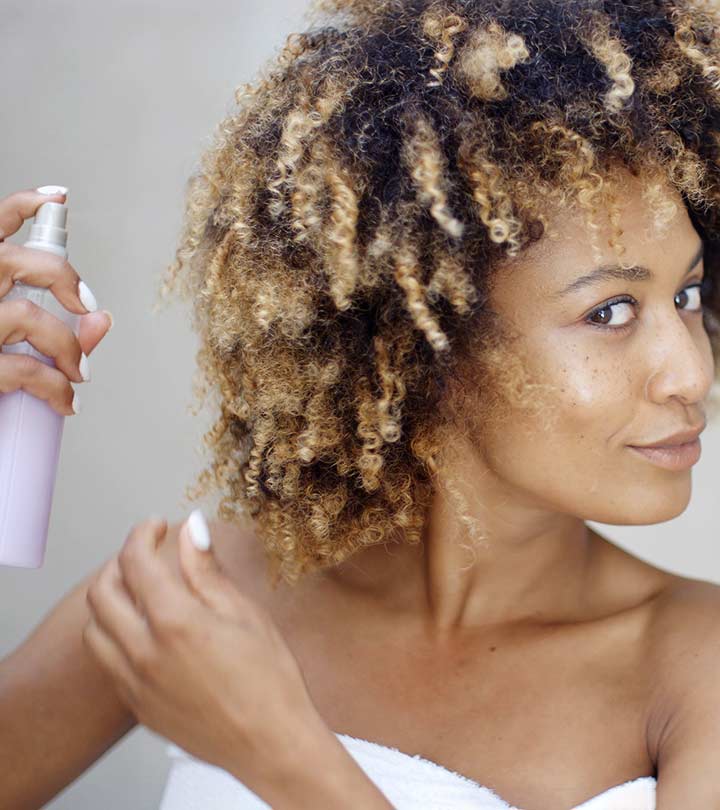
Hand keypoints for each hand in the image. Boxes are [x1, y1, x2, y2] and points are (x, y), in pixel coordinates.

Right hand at [0, 187, 111, 414]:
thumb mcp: (4, 338)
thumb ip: (55, 327)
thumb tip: (105, 320)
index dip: (21, 206)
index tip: (57, 198)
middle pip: (15, 261)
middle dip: (64, 278)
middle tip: (87, 306)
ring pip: (27, 316)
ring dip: (67, 347)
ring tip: (79, 373)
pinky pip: (26, 370)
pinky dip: (57, 388)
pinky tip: (66, 401)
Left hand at [82, 513, 321, 789]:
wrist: (271, 744)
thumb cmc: (268, 678)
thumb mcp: (243, 612)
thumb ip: (207, 568)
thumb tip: (192, 527)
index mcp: (175, 622)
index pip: (135, 562)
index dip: (142, 534)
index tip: (156, 526)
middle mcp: (144, 653)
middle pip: (102, 593)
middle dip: (119, 563)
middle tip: (146, 554)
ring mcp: (136, 685)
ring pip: (96, 630)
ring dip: (110, 602)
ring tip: (140, 592)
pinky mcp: (139, 708)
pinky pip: (109, 663)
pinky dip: (116, 636)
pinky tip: (147, 633)